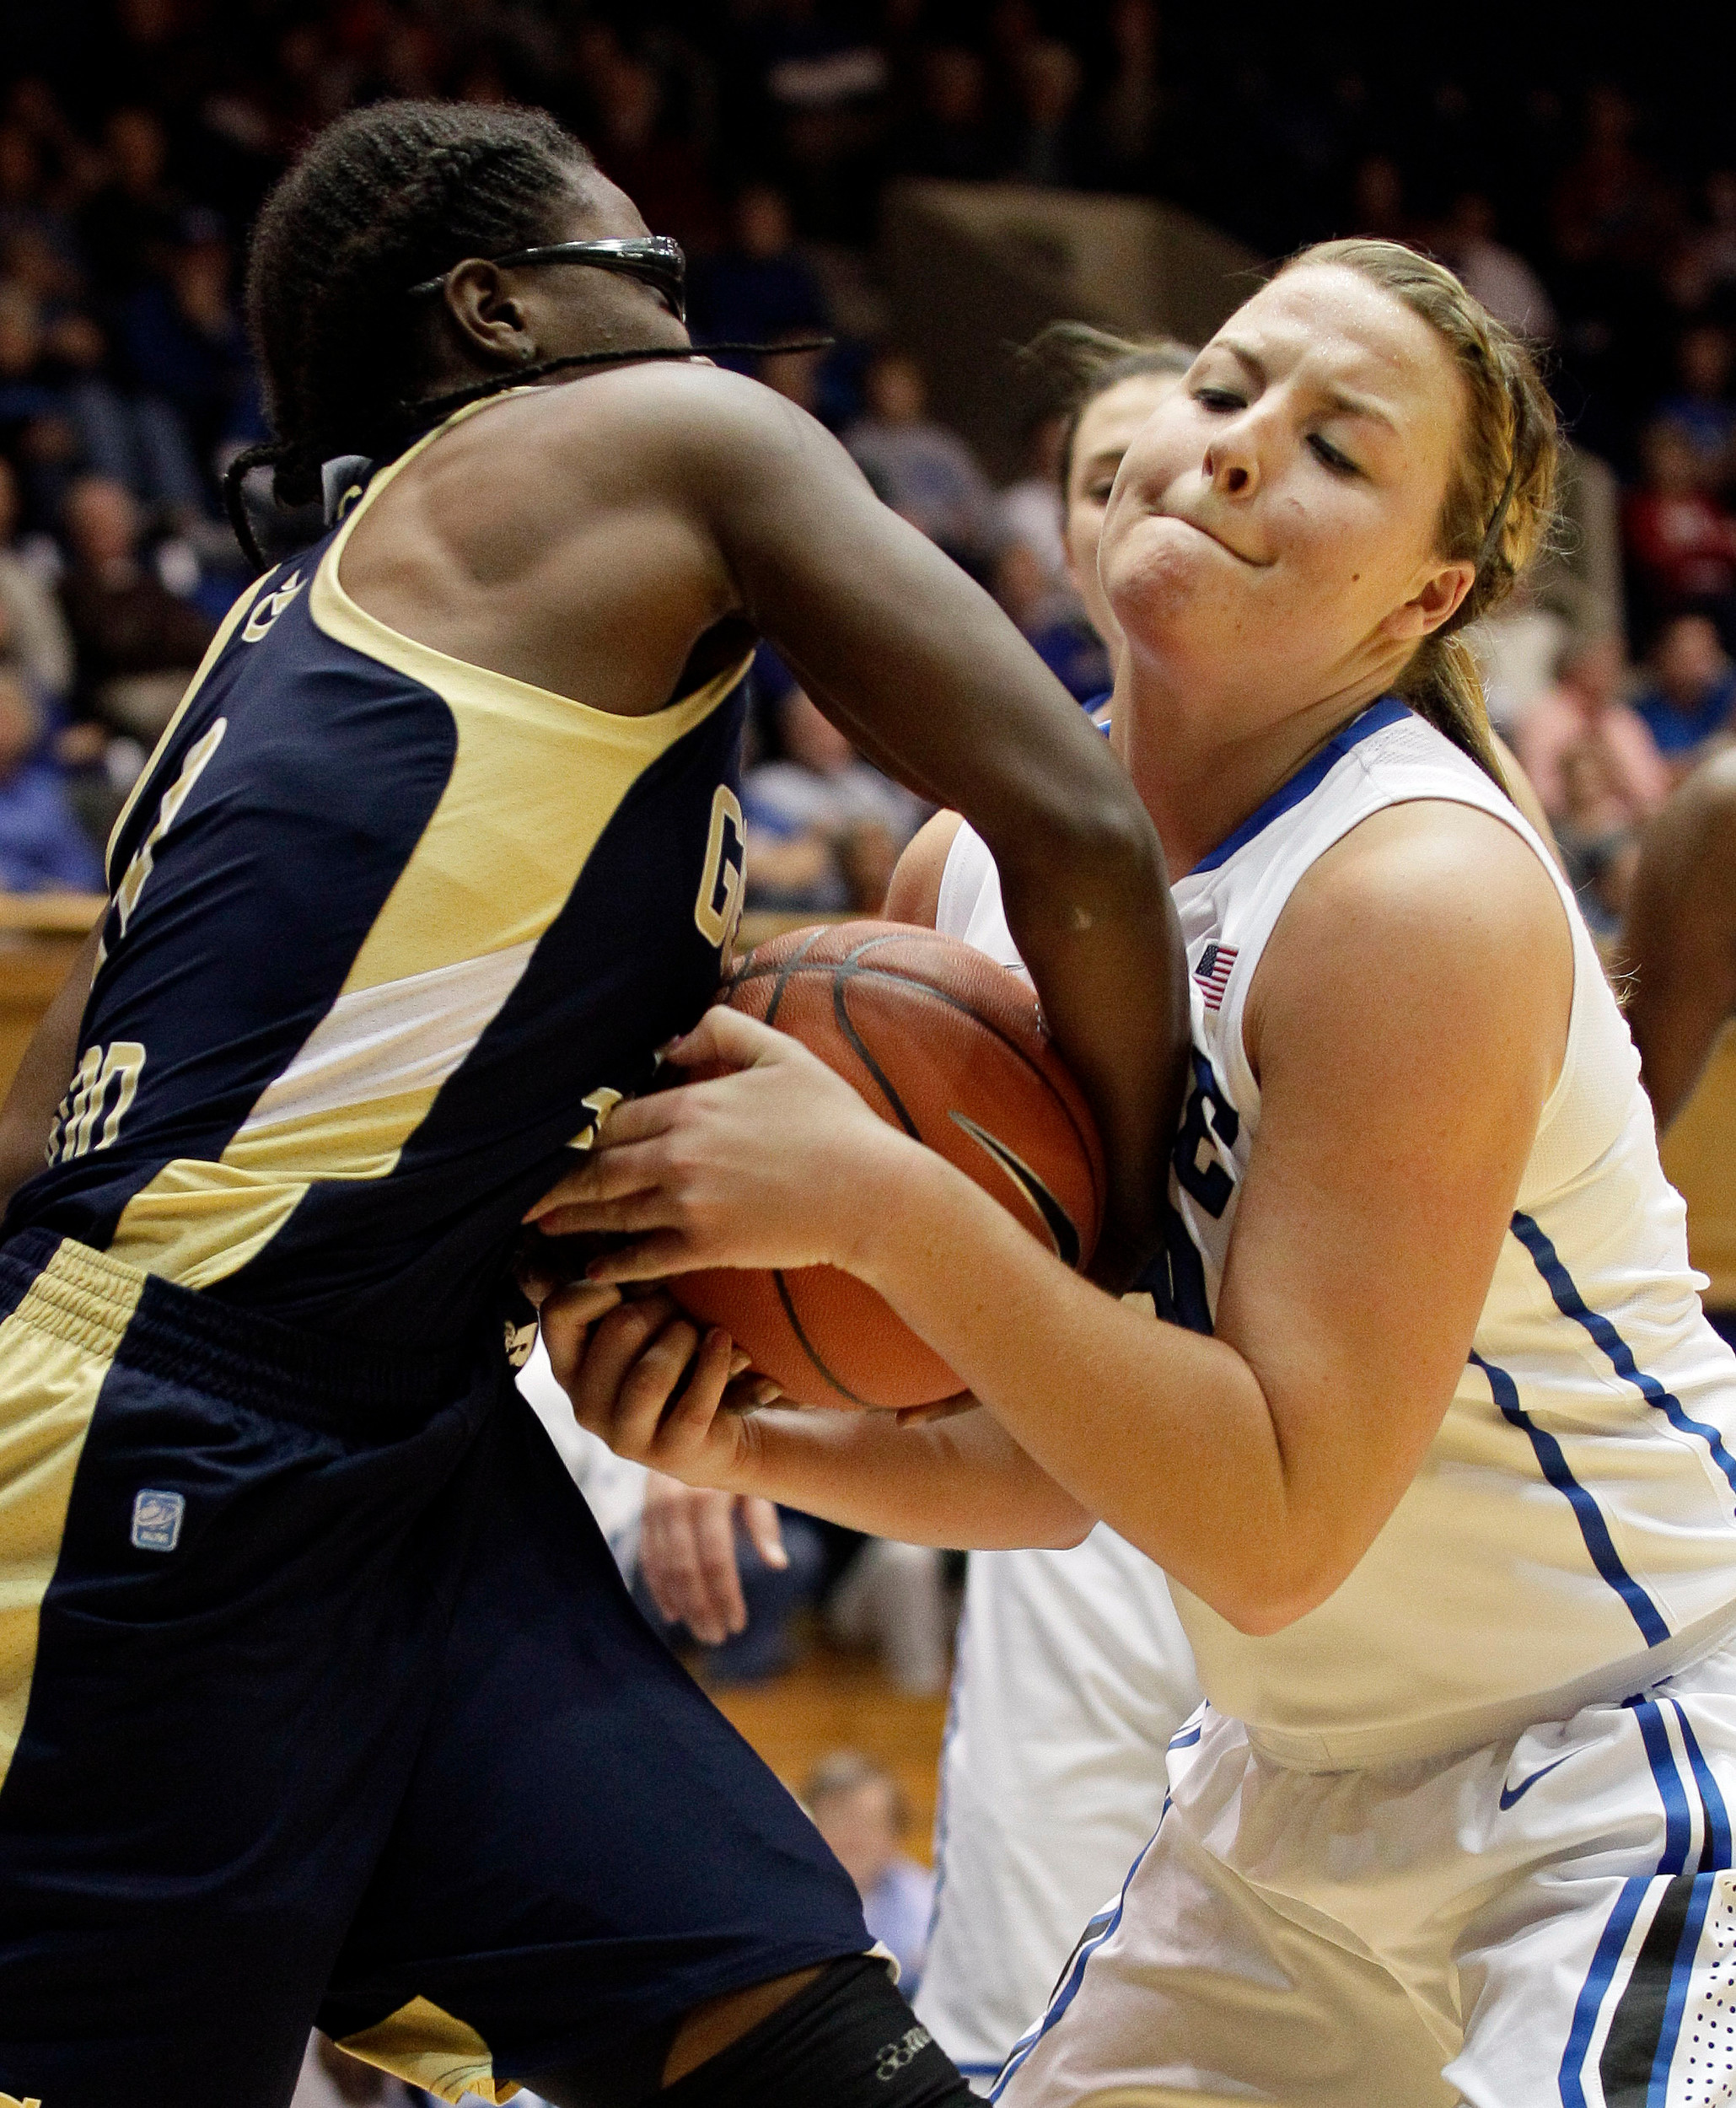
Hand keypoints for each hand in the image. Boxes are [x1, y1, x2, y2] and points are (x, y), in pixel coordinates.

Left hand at [526, 1008, 916, 1283]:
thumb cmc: (833, 1120)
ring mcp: (690, 1205)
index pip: (612, 1118)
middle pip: (597, 1168)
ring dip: (570, 1221)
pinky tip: (588, 1270)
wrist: (872, 1192)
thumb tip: (670, 1040)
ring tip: (537, 1227)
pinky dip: (611, 1265)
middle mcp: (680, 1155)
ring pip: (612, 1213)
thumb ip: (722, 1031)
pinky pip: (643, 1257)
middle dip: (553, 1181)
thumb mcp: (782, 1055)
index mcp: (692, 1105)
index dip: (574, 1132)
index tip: (543, 1141)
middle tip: (513, 1192)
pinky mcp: (707, 1247)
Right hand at [541, 1281, 765, 1491]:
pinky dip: (717, 1365)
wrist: (720, 1427)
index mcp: (569, 1366)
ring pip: (650, 1373)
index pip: (558, 1310)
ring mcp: (624, 1437)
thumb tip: (608, 1248)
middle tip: (682, 1310)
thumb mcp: (644, 1326)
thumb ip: (620, 1292)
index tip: (635, 1285)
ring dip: (687, 1339)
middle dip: (663, 1306)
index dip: (601, 1284)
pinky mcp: (668, 1454)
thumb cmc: (676, 1359)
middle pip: (620, 1328)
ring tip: (705, 1332)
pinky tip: (728, 1345)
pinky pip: (694, 1403)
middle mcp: (585, 1405)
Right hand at [639, 1473, 788, 1645]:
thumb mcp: (756, 1480)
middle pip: (685, 1566)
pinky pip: (646, 1555)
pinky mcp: (644, 1510)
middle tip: (718, 1638)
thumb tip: (779, 1565)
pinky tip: (673, 1613)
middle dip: (701, 1607)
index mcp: (709, 1492)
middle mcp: (676, 1498)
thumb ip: (764, 1521)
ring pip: (663, 1565)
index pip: (715, 1556)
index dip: (725, 1595)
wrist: (693, 1424)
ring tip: (703, 1631)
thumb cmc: (739, 1456)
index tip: (738, 1625)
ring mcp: (655, 1504)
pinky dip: (657, 1587)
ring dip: (681, 1604)